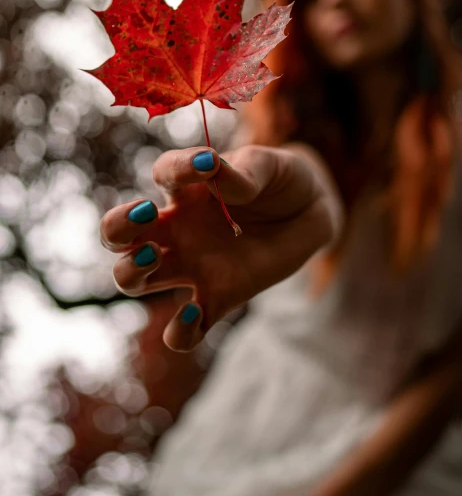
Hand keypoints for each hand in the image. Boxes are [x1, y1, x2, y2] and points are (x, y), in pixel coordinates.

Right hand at [100, 144, 333, 350]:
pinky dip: (179, 330)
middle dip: (117, 228)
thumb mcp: (271, 165)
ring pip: (133, 279)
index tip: (207, 164)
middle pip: (118, 234)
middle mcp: (178, 228)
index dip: (177, 168)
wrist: (310, 215)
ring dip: (130, 272)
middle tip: (146, 216)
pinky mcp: (217, 299)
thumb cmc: (281, 181)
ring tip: (156, 257)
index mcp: (188, 188)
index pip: (163, 174)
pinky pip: (183, 330)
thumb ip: (243, 170)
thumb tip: (214, 170)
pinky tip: (195, 312)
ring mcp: (193, 266)